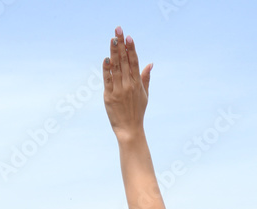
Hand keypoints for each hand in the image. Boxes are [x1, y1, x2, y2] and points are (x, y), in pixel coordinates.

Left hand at [102, 26, 151, 141]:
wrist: (130, 128)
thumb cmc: (137, 111)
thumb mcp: (145, 94)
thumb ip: (145, 78)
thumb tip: (150, 63)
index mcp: (137, 84)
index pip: (134, 62)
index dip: (131, 49)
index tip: (129, 37)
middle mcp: (129, 85)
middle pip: (125, 61)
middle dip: (121, 45)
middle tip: (118, 30)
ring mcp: (119, 90)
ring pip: (116, 68)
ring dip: (114, 53)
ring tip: (112, 39)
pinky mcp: (109, 96)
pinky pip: (107, 80)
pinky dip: (106, 69)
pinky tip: (106, 59)